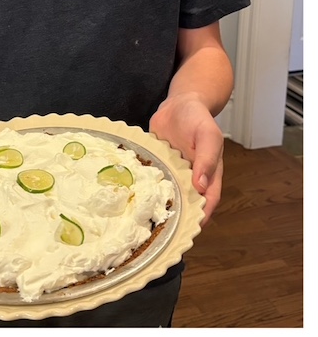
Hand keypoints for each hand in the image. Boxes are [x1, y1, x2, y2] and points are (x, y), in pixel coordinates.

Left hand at [149, 93, 224, 224]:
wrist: (180, 103)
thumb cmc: (198, 119)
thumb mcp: (208, 136)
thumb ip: (206, 159)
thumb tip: (202, 186)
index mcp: (208, 175)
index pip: (207, 202)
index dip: (199, 217)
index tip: (187, 231)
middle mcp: (191, 177)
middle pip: (186, 202)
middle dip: (176, 216)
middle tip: (160, 232)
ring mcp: (173, 171)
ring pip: (167, 193)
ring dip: (157, 204)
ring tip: (140, 220)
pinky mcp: (158, 164)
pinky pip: (151, 179)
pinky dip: (143, 186)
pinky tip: (128, 195)